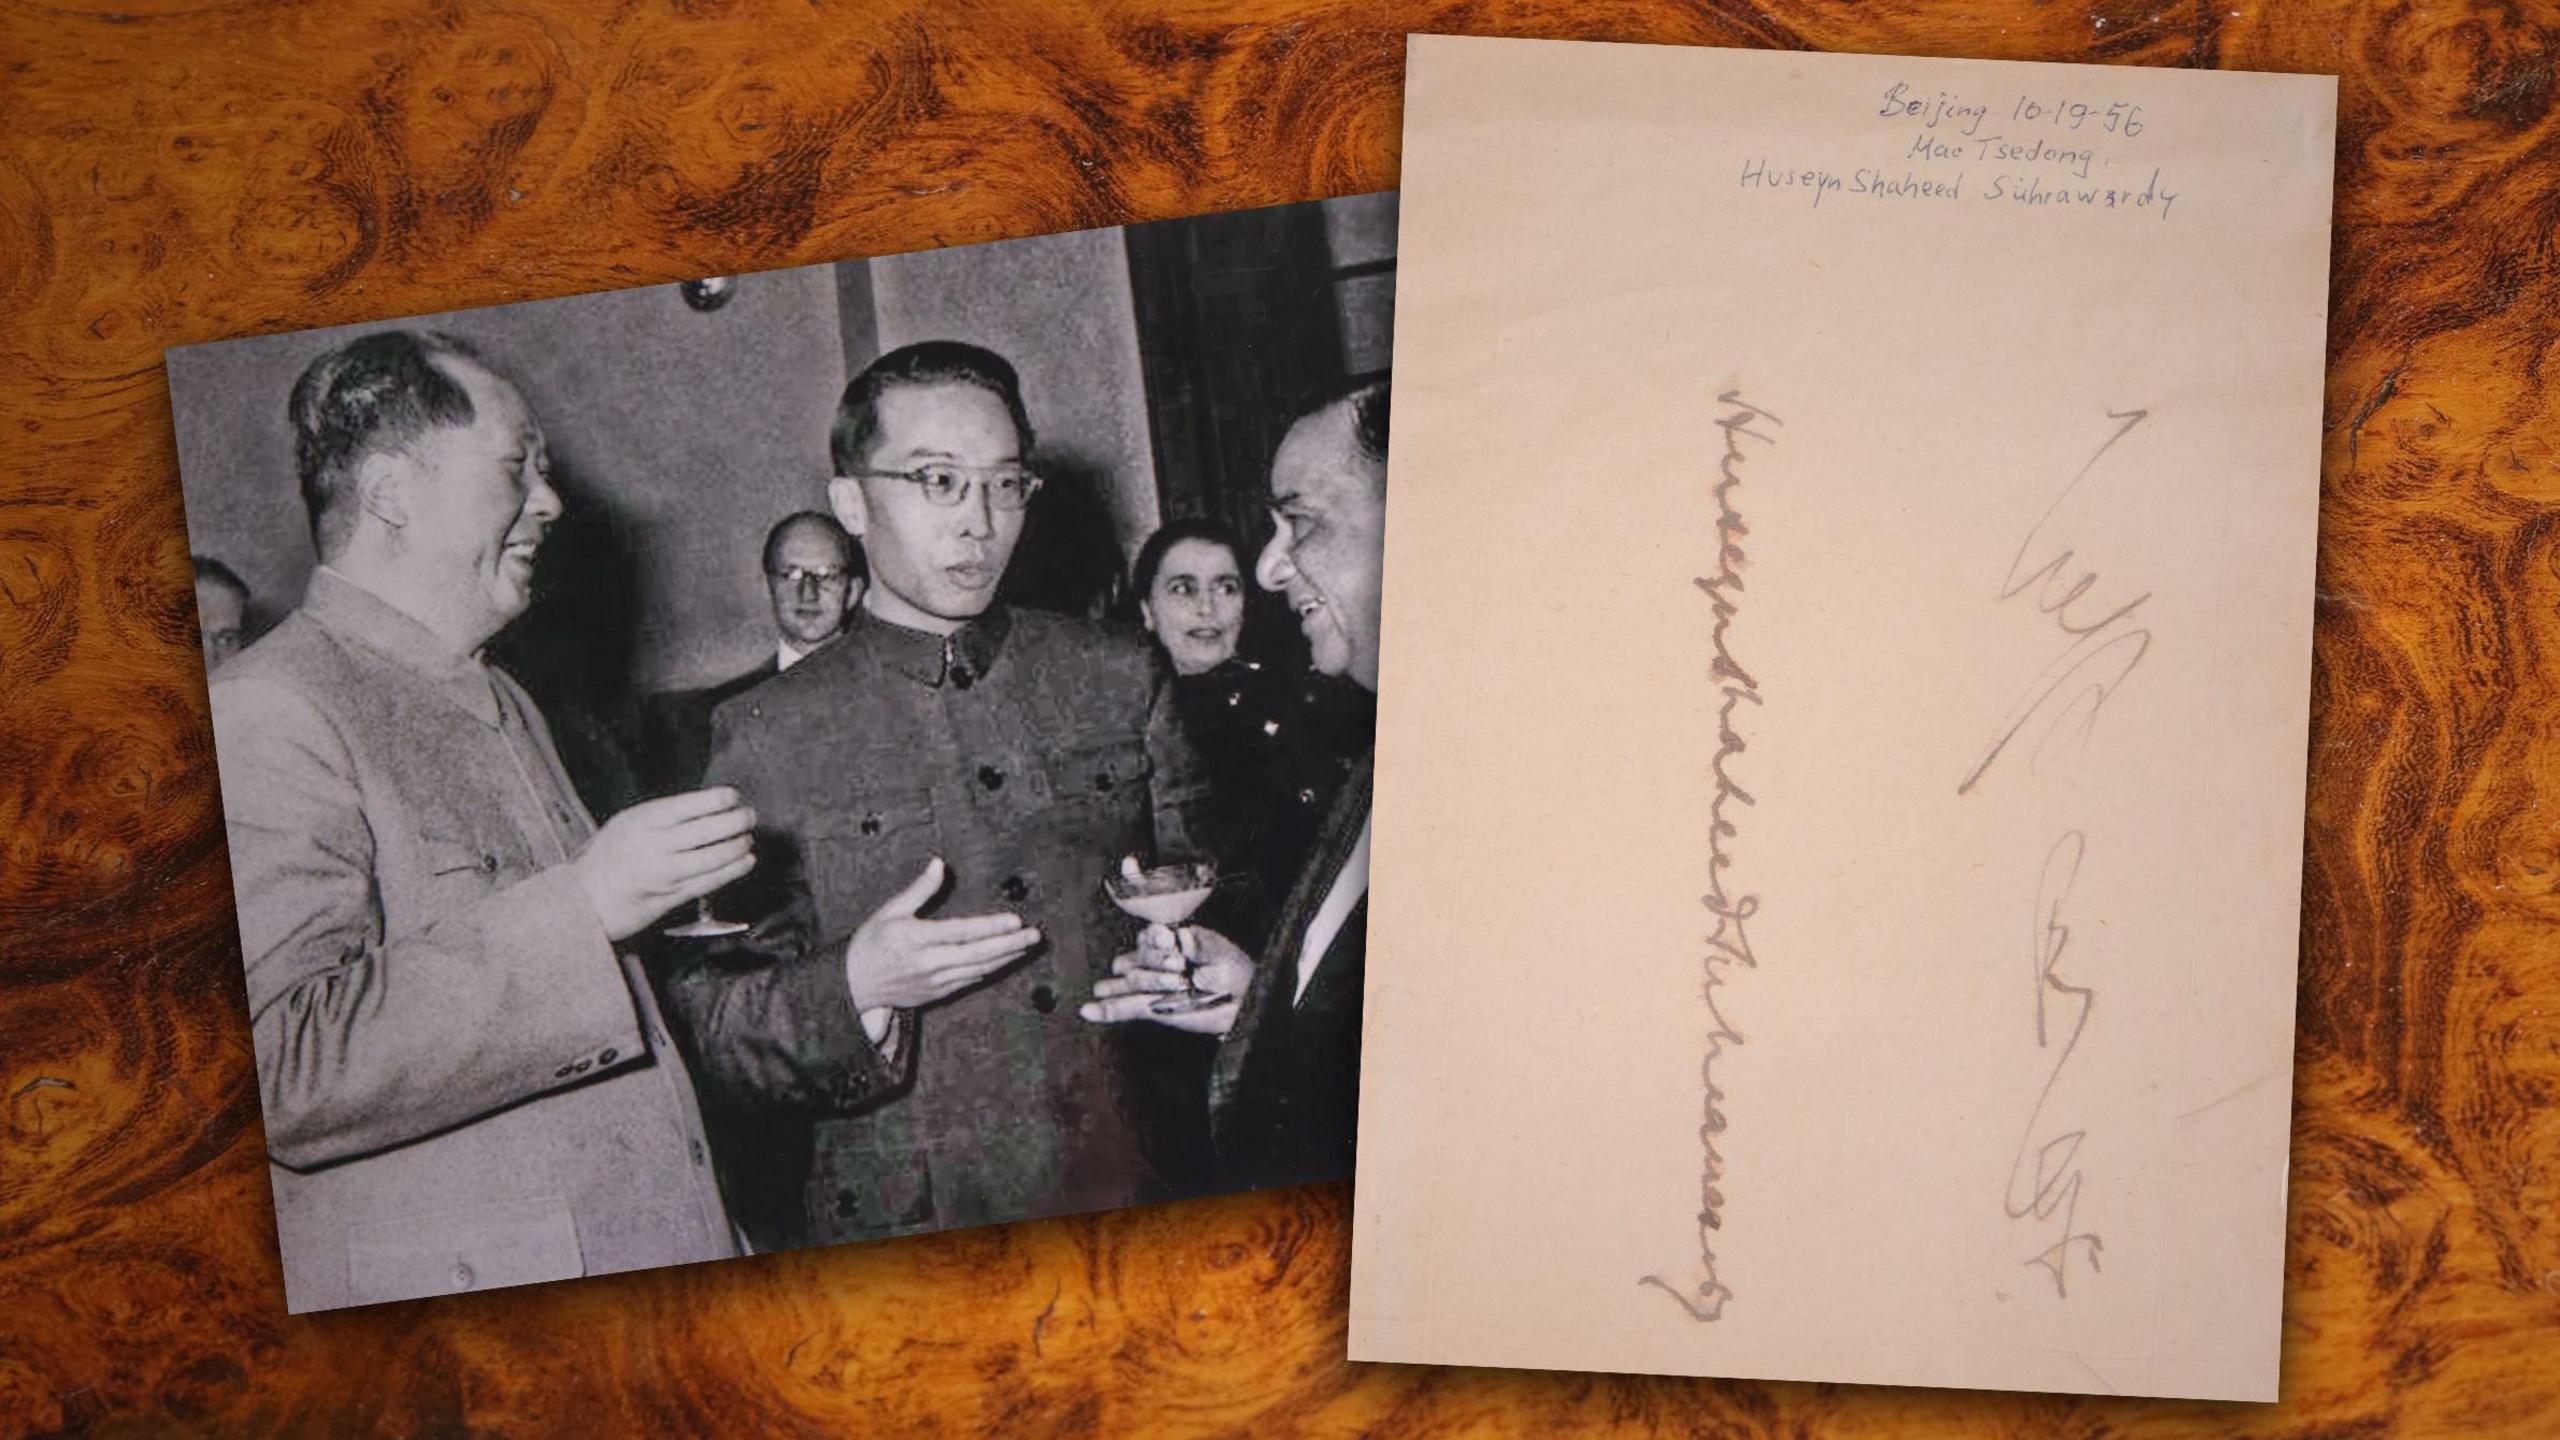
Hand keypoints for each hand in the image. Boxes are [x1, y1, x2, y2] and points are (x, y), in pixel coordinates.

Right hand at [571, 787, 756, 941]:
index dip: (717, 799)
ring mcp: (664, 872)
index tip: (734, 796)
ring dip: (738, 846)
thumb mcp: (627, 824)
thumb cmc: (607, 858)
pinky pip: (709, 881)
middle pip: (707, 830)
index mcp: (643, 821)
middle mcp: (655, 844)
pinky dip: (732, 870)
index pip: (688, 805)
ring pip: (713, 857)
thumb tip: (704, 807)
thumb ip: (661, 816)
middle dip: (736, 821)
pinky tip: (745, 861)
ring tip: (747, 839)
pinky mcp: (671, 896)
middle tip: (749, 816)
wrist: (584, 899)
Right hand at [844, 858, 1042, 1010]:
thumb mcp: (890, 911)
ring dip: (1006, 958)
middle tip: (1034, 935)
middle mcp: (929, 963)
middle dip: (1009, 945)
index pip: (961, 932)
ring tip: (1027, 945)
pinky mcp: (937, 993)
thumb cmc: (871, 943)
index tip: (1014, 920)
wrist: (853, 984)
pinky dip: (990, 970)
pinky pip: (970, 981)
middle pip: (977, 954)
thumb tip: (939, 864)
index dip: (990, 927)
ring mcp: (935, 981)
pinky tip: (1006, 960)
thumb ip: (919, 889)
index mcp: (916, 939)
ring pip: (978, 970)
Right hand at [1079, 924, 1252, 1035]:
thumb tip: (1181, 935)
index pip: (1150, 933)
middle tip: (1182, 972)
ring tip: (1174, 986)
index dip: (1155, 938)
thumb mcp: (1223, 953)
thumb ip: (1202, 943)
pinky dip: (1106, 1009)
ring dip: (1146, 982)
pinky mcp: (1150, 1007)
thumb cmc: (1235, 975)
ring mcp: (1152, 983)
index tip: (1170, 942)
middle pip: (1138, 955)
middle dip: (1156, 963)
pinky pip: (1124, 1007)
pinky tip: (1089, 1010)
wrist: (1240, 1006)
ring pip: (1131, 980)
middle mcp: (1158, 960)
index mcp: (1173, 940)